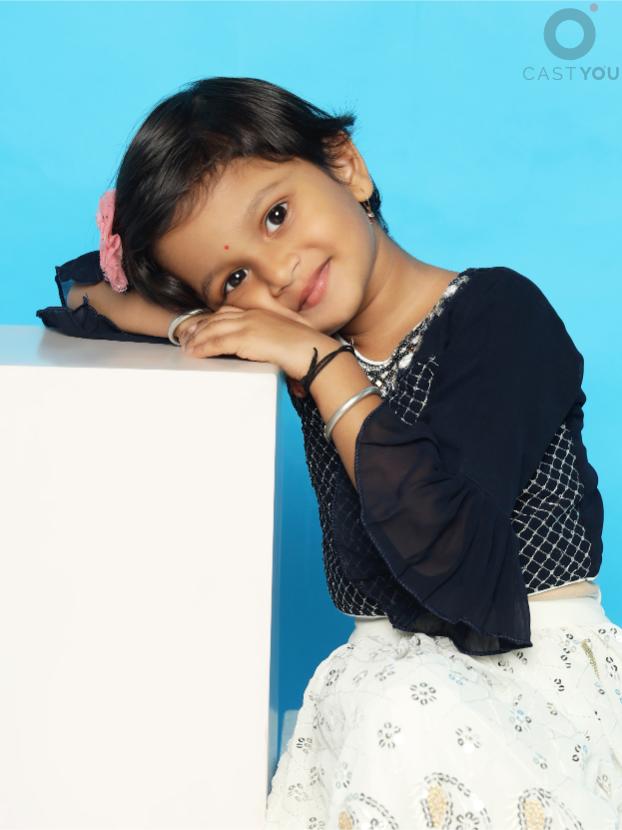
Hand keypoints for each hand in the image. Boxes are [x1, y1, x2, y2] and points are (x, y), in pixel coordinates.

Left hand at [179, 304, 339, 379]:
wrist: (313, 352)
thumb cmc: (306, 350)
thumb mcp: (286, 339)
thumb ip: (271, 340)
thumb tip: (264, 350)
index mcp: (262, 313)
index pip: (230, 312)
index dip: (212, 319)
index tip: (200, 326)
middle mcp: (253, 315)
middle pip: (217, 318)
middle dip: (199, 327)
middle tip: (186, 336)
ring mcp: (249, 325)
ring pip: (214, 329)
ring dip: (197, 338)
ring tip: (186, 347)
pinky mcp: (246, 338)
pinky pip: (218, 342)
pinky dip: (203, 347)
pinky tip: (195, 353)